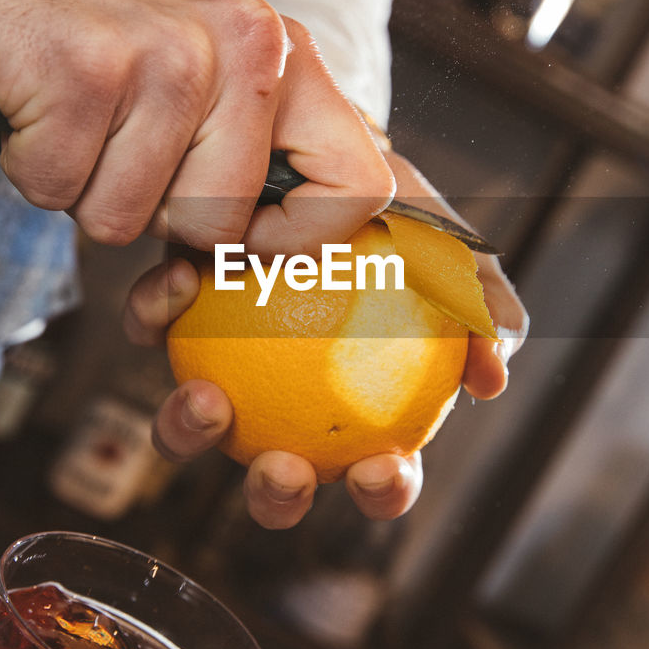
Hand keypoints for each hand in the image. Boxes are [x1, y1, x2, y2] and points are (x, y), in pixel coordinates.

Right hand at [0, 0, 393, 255]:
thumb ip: (246, 165)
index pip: (361, 186)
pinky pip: (57, 191)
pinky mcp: (82, 67)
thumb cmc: (89, 44)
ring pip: (125, 220)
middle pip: (218, 226)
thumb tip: (249, 275)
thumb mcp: (198, 85)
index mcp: (283, 53)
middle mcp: (243, 44)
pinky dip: (29, 167)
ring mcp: (164, 51)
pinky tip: (33, 105)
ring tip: (75, 115)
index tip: (237, 239)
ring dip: (82, 189)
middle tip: (121, 146)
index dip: (299, 244)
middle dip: (153, 215)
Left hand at [123, 150, 527, 528]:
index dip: (382, 491)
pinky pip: (155, 332)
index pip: (380, 473)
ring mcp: (222, 367)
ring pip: (195, 428)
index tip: (380, 468)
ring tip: (208, 399)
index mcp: (358, 410)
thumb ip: (484, 309)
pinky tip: (176, 287)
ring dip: (191, 430)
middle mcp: (282, 405)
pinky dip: (156, 318)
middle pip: (280, 480)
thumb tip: (493, 380)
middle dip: (277, 495)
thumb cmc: (398, 218)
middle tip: (283, 466)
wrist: (330, 153)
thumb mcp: (452, 255)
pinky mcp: (171, 319)